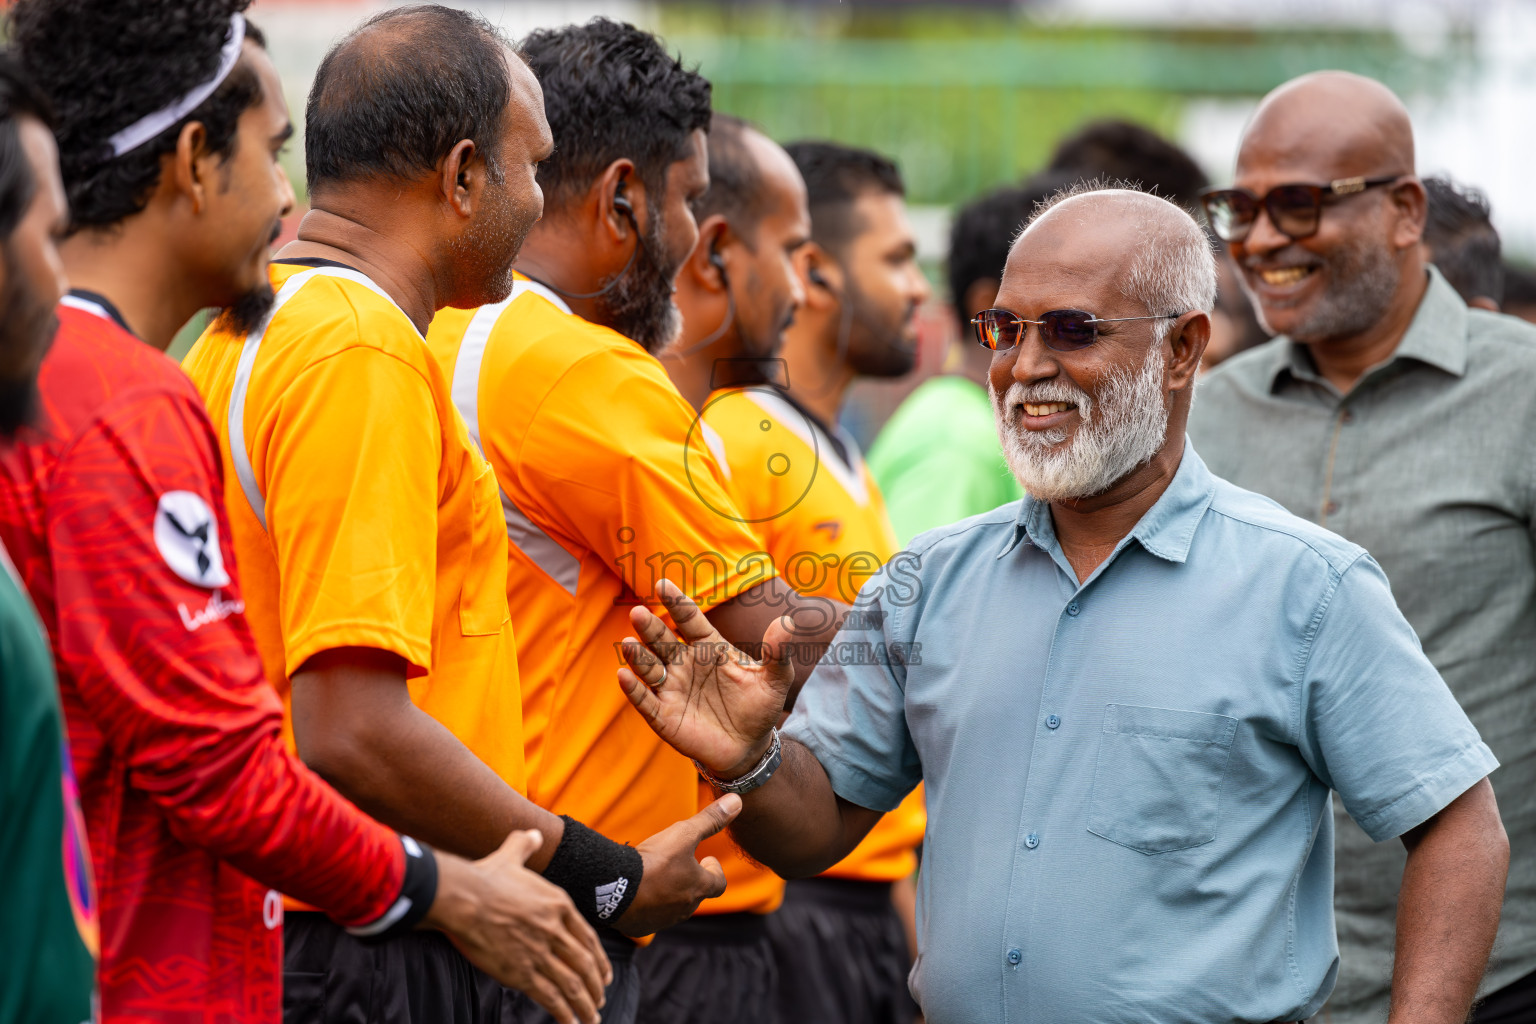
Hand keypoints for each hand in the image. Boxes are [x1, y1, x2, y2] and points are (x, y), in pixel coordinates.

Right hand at [429, 829, 610, 1023]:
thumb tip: (533, 833)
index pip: (588, 938)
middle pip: (584, 964)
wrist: (463, 897)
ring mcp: (540, 952)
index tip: (604, 974)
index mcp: (558, 904)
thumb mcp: (512, 854)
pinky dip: (564, 1013)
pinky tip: (571, 1023)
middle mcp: (555, 929)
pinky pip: (551, 997)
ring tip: (591, 1018)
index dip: (599, 960)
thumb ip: (526, 845)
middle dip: (595, 986)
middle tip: (599, 999)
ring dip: (585, 1005)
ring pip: (572, 984)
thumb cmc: (484, 876)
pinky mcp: (522, 972)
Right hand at [613, 794, 741, 935]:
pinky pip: (652, 917)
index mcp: (699, 887)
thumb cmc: (655, 861)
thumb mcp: (684, 834)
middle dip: (693, 881)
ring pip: (674, 907)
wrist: (617, 888)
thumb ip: (710, 819)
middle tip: (685, 866)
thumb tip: (736, 801)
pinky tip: (640, 892)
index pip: (719, 884)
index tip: (708, 859)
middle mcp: (685, 907)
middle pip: (696, 896)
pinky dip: (650, 905)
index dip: (716, 871)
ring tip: (661, 877)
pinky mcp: (643, 925)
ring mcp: (664, 919)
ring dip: (672, 893)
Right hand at [619, 579, 795, 775]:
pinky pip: (645, 700)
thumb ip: (779, 652)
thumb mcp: (775, 679)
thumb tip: (788, 622)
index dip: (677, 603)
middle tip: (639, 612)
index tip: (662, 584)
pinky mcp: (663, 715)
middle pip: (663, 641)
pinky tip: (624, 676)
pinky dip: (633, 689)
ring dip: (638, 656)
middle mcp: (685, 663)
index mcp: (708, 647)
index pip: (690, 620)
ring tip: (630, 643)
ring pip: (649, 667)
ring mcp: (672, 688)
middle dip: (650, 627)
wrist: (750, 747)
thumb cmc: (759, 706)